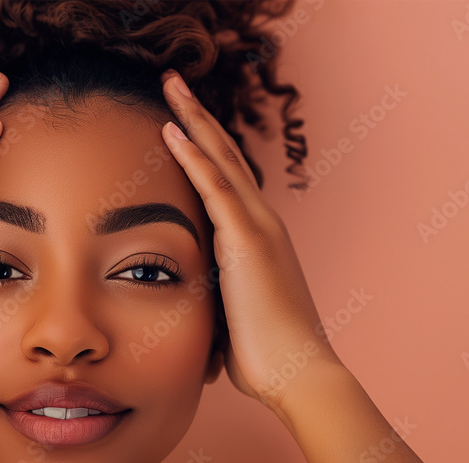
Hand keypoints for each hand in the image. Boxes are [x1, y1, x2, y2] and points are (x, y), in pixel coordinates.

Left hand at [158, 68, 345, 413]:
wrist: (298, 376)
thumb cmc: (266, 357)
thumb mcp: (232, 317)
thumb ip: (215, 298)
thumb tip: (193, 310)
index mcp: (257, 239)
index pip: (226, 180)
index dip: (204, 145)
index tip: (178, 118)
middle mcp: (262, 223)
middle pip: (225, 155)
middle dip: (197, 115)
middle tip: (173, 81)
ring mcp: (258, 228)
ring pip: (221, 158)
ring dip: (193, 119)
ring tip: (170, 84)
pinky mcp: (248, 241)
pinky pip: (216, 188)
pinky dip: (193, 157)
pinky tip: (172, 130)